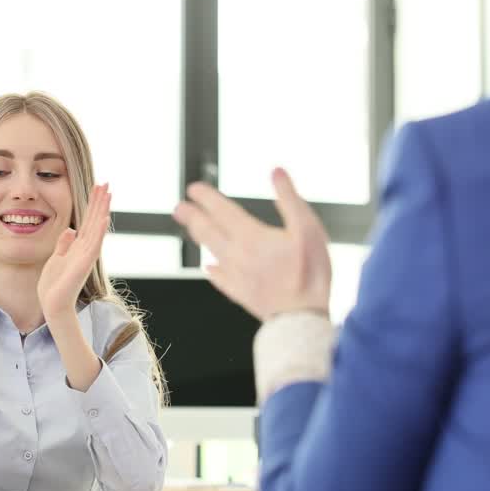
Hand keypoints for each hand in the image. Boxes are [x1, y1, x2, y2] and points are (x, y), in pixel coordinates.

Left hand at [38, 183, 110, 318]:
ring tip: (108, 194)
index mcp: (79, 246)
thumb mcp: (57, 258)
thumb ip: (64, 243)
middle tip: (107, 183)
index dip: (93, 203)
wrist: (53, 303)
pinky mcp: (84, 263)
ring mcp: (87, 255)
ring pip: (97, 227)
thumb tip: (71, 229)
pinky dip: (99, 231)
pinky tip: (104, 218)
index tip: (98, 187)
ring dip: (102, 210)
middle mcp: (86, 248)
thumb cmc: (54, 284)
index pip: (88, 219)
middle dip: (100, 201)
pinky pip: (94, 244)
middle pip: (94, 219)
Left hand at [173, 168, 331, 320]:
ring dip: (199, 238)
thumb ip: (290, 199)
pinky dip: (212, 270)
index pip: (222, 211)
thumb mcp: (308, 229)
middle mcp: (238, 256)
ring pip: (211, 253)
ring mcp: (237, 277)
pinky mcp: (241, 295)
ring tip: (192, 229)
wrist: (302, 318)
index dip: (206, 198)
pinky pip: (220, 279)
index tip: (194, 189)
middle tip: (179, 207)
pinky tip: (209, 268)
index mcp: (251, 237)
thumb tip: (276, 172)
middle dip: (192, 217)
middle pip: (208, 232)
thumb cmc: (310, 274)